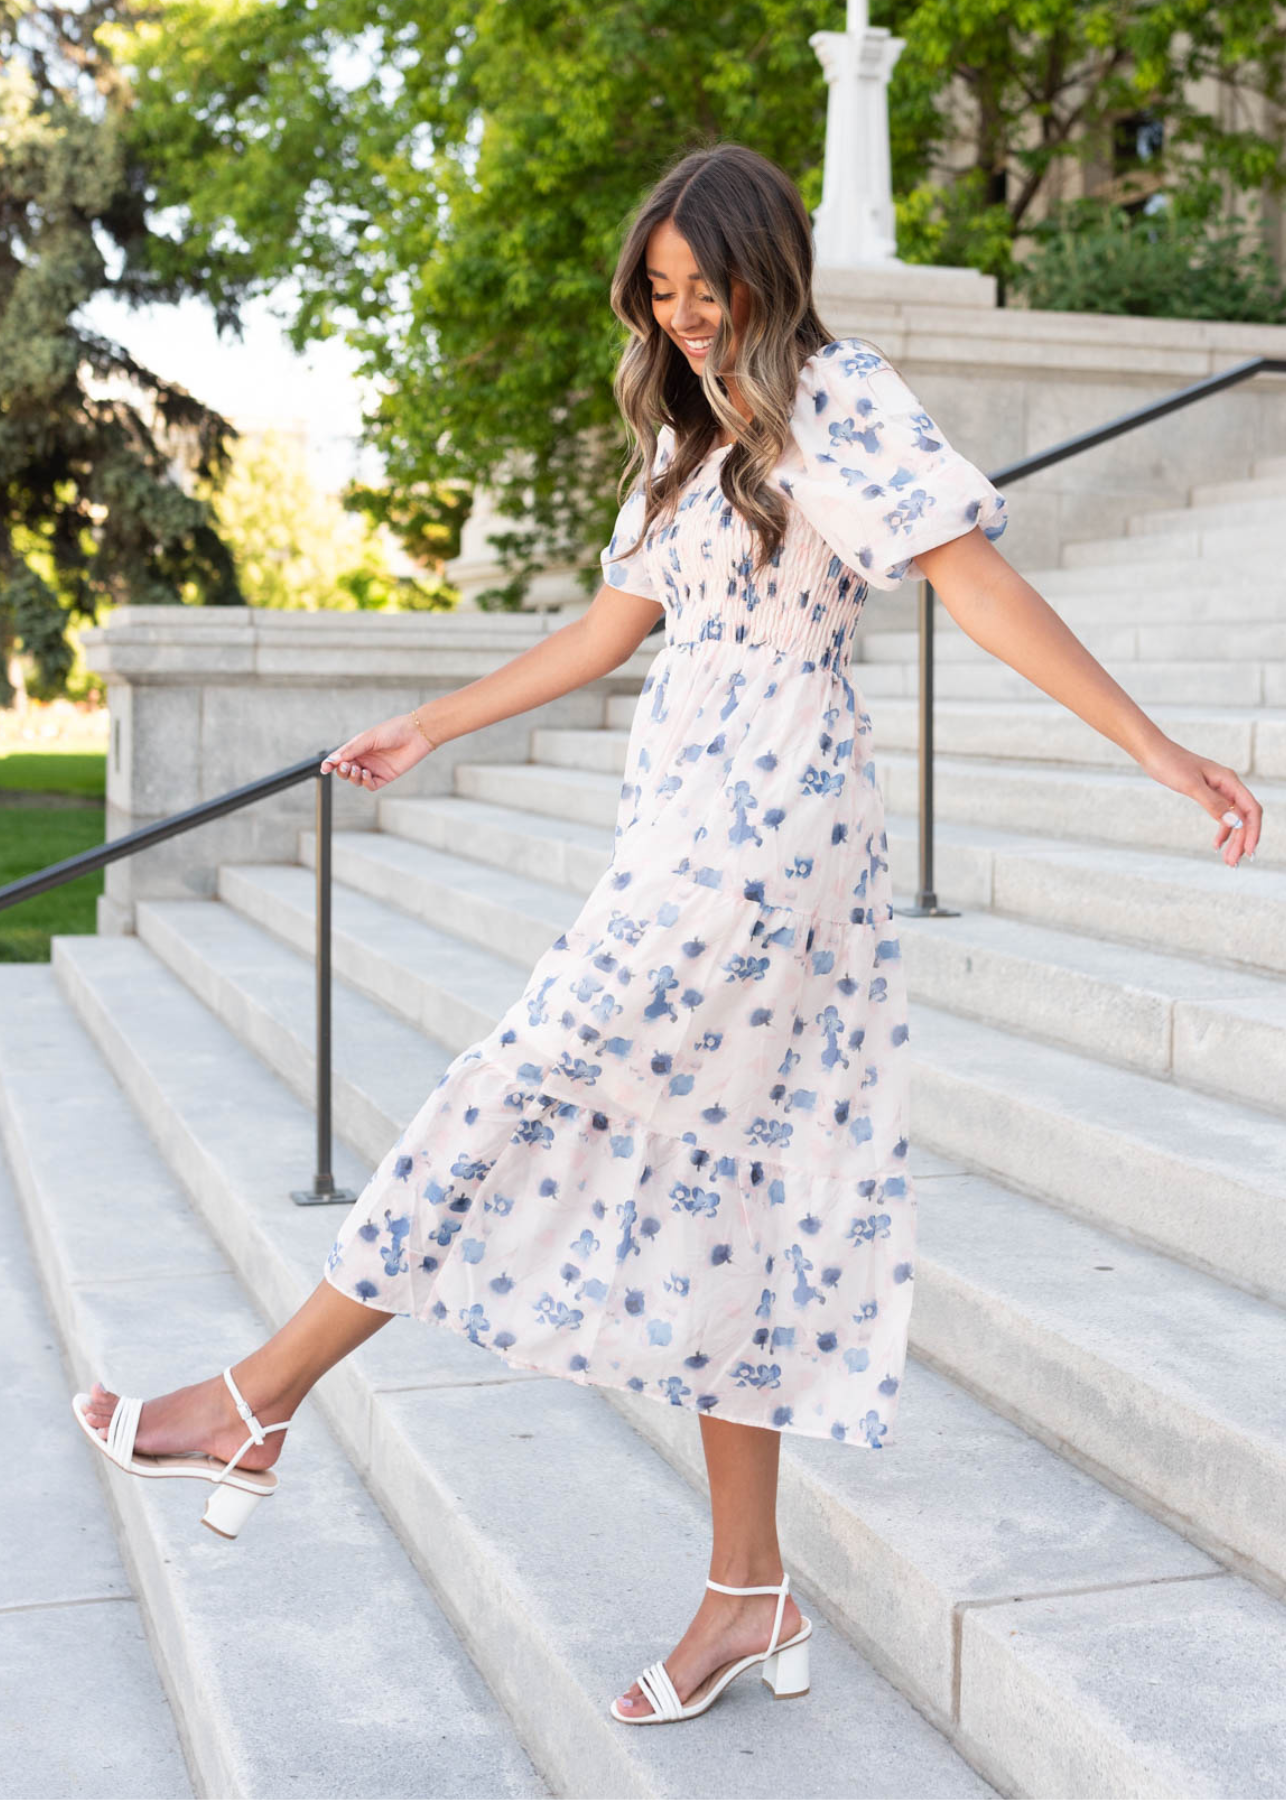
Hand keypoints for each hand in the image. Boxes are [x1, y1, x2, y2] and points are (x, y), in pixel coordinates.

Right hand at [319, 713, 435, 791]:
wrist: (416, 734)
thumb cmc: (392, 731)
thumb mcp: (368, 739)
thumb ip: (350, 751)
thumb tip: (331, 761)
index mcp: (357, 748)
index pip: (339, 758)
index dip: (330, 764)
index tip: (325, 769)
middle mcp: (364, 759)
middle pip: (345, 771)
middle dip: (341, 771)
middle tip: (345, 767)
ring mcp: (374, 768)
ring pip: (356, 780)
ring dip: (353, 777)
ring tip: (357, 770)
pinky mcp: (385, 777)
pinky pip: (370, 785)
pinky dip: (366, 782)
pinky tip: (367, 774)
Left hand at [1137, 737, 1260, 866]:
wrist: (1154, 753)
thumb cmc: (1171, 764)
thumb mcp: (1191, 785)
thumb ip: (1213, 804)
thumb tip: (1235, 823)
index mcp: (1229, 781)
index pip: (1251, 809)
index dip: (1253, 831)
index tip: (1248, 852)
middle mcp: (1228, 785)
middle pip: (1244, 817)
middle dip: (1241, 841)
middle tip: (1233, 864)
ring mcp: (1219, 790)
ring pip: (1234, 819)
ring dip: (1233, 839)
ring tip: (1228, 860)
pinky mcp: (1208, 794)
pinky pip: (1222, 815)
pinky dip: (1222, 831)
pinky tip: (1217, 844)